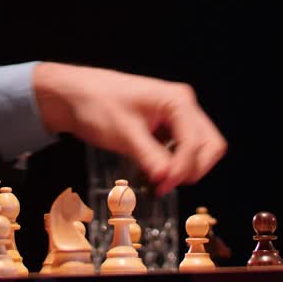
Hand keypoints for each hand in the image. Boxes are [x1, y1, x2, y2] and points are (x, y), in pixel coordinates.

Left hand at [32, 62, 226, 196]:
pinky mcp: (166, 125)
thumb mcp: (124, 134)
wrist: (74, 95)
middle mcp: (182, 105)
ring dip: (184, 168)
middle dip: (192, 169)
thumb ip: (150, 157)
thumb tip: (168, 180)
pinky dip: (174, 164)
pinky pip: (183, 148)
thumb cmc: (97, 104)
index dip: (182, 169)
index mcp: (177, 101)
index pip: (195, 143)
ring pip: (199, 148)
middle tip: (165, 185)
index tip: (162, 186)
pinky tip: (154, 172)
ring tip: (158, 181)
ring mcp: (176, 114)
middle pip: (209, 145)